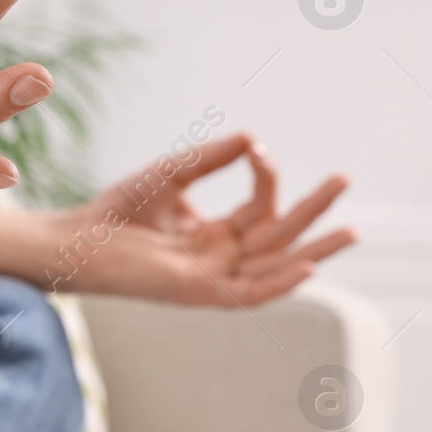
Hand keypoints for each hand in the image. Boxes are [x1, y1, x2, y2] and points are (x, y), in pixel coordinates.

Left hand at [49, 134, 355, 305]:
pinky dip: (278, 283)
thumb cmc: (117, 209)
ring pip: (275, 268)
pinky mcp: (198, 294)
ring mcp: (212, 276)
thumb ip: (210, 158)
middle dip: (314, 211)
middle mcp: (219, 257)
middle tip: (345, 179)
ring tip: (353, 230)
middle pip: (280, 236)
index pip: (260, 206)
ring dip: (314, 250)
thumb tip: (252, 137)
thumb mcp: (171, 174)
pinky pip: (248, 295)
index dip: (266, 177)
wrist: (78, 237)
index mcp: (214, 232)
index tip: (258, 149)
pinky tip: (307, 266)